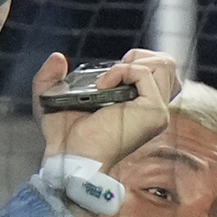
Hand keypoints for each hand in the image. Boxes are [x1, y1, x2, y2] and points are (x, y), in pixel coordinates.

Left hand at [33, 48, 180, 165]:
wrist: (69, 160)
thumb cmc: (64, 139)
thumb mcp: (53, 99)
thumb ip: (49, 76)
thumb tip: (57, 57)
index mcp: (139, 106)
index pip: (158, 72)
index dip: (133, 63)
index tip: (105, 77)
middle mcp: (152, 109)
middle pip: (167, 65)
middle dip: (138, 57)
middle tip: (110, 74)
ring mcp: (156, 111)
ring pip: (165, 65)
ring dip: (132, 62)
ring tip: (107, 81)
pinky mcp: (152, 111)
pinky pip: (144, 73)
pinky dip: (121, 70)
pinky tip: (102, 86)